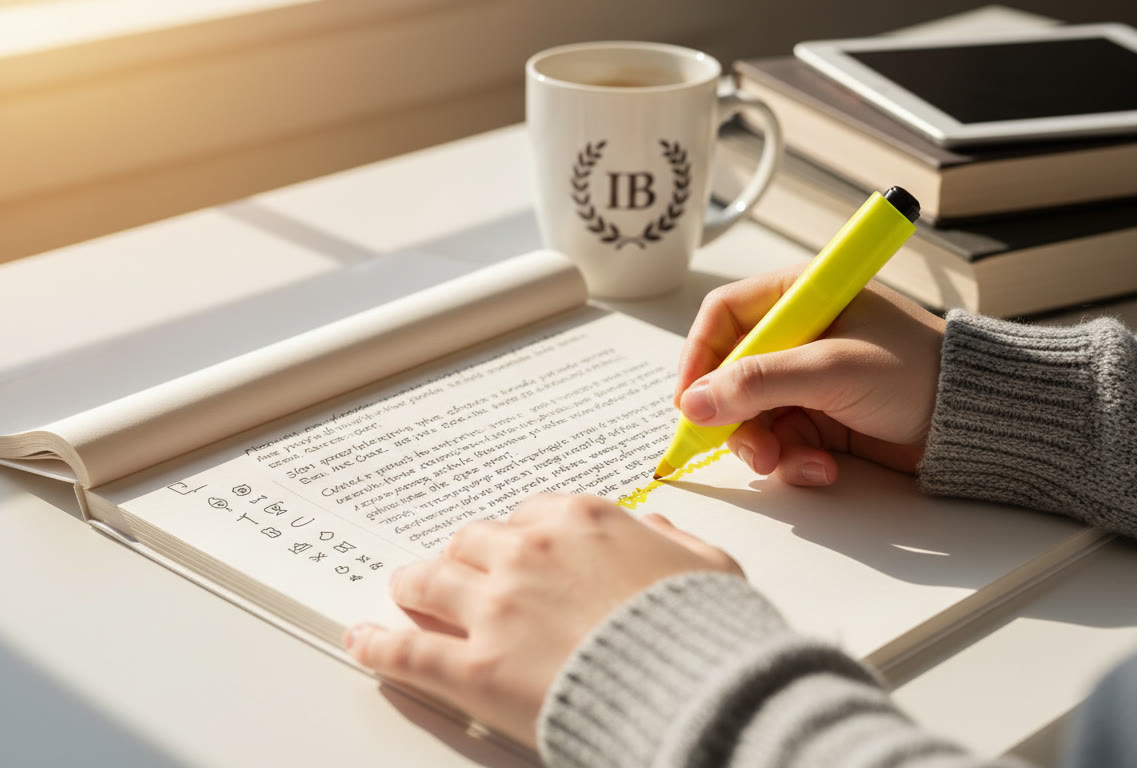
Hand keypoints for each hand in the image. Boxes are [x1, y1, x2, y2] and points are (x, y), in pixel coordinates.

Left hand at [344, 494, 741, 747]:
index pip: (529, 515)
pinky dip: (378, 646)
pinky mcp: (475, 668)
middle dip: (461, 556)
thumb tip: (658, 531)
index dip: (516, 535)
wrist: (691, 687)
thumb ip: (674, 542)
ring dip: (413, 586)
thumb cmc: (704, 631)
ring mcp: (497, 608)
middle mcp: (530, 553)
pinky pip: (409, 651)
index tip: (512, 545)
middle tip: (454, 569)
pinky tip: (363, 641)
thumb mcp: (708, 566)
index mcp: (585, 522)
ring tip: (403, 592)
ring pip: (429, 582)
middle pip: (471, 542)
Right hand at [675, 267, 945, 483]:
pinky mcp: (824, 420)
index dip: (699, 358)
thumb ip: (760, 383)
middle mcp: (799, 336)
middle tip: (747, 448)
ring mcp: (809, 381)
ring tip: (788, 462)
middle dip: (734, 417)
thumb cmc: (915, 370)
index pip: (724, 317)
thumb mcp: (832, 369)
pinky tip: (823, 469)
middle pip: (731, 375)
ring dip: (764, 446)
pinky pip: (783, 443)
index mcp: (801, 297)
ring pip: (753, 416)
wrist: (974, 418)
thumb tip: (695, 403)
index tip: (689, 402)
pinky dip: (795, 461)